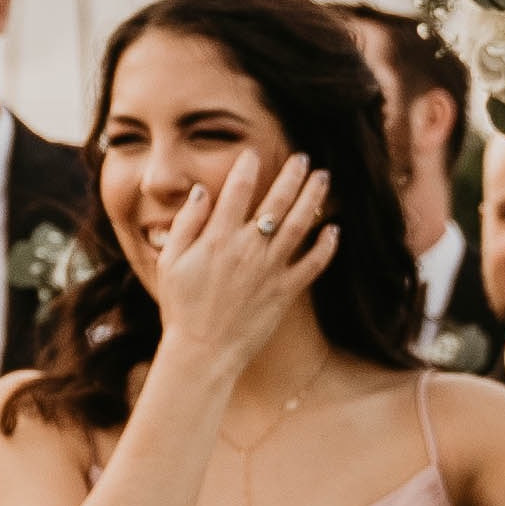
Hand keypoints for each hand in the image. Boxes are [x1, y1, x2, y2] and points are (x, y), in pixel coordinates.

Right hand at [141, 151, 336, 373]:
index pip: (237, 190)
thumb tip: (202, 192)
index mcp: (218, 238)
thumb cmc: (181, 307)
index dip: (248, 166)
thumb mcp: (170, 262)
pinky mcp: (285, 291)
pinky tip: (334, 230)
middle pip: (277, 201)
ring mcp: (270, 269)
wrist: (203, 352)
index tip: (253, 153)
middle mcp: (248, 248)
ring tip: (323, 178)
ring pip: (300, 225)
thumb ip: (187, 224)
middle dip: (292, 175)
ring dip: (314, 198)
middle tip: (303, 158)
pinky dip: (326, 246)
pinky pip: (312, 264)